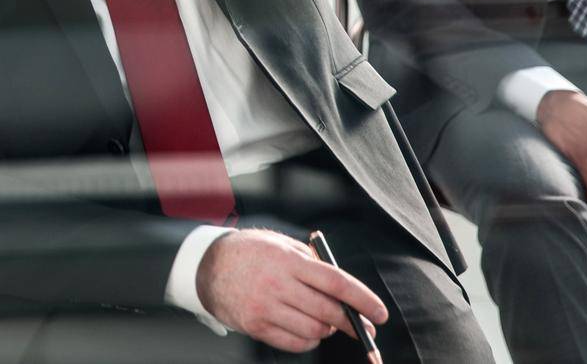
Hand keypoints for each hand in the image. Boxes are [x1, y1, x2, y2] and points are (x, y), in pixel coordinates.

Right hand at [196, 229, 384, 355]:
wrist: (206, 267)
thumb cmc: (249, 252)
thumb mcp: (279, 243)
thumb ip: (310, 260)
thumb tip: (343, 286)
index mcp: (287, 259)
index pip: (335, 282)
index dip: (362, 299)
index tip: (380, 313)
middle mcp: (277, 284)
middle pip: (328, 311)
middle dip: (353, 322)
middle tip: (364, 327)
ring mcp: (265, 307)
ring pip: (315, 330)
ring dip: (328, 329)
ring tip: (326, 321)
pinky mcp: (255, 326)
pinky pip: (295, 343)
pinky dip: (309, 340)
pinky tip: (307, 329)